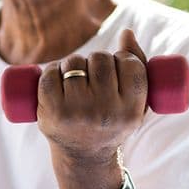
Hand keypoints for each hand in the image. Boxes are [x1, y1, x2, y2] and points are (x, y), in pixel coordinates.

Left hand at [37, 28, 148, 167]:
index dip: (123, 58)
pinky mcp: (51, 111)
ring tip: (76, 80)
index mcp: (131, 111)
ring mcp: (77, 112)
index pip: (130, 64)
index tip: (118, 66)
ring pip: (74, 63)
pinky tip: (57, 79)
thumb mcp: (136, 105)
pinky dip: (51, 71)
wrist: (84, 157)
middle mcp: (105, 112)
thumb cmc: (113, 123)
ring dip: (73, 64)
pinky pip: (50, 73)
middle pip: (101, 59)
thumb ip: (138, 66)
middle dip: (96, 61)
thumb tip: (126, 32)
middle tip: (94, 76)